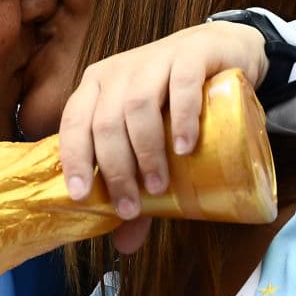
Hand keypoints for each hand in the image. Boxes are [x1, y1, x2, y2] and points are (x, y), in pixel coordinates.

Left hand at [58, 20, 268, 252]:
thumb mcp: (155, 141)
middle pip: (105, 121)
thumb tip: (124, 245)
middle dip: (115, 168)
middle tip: (133, 205)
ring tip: (160, 184)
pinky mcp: (190, 54)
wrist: (222, 50)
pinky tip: (186, 147)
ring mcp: (153, 58)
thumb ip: (139, 186)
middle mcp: (118, 71)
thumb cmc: (176, 102)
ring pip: (137, 104)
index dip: (74, 159)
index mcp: (96, 88)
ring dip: (145, 150)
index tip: (81, 197)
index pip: (73, 122)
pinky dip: (181, 118)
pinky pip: (181, 84)